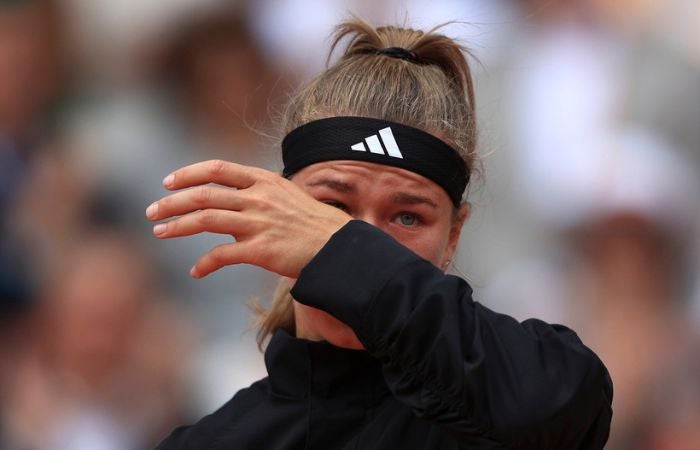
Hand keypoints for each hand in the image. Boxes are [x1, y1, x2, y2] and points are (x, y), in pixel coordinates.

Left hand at [146, 160, 350, 277]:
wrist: (340, 247)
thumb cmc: (316, 224)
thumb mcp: (288, 196)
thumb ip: (260, 195)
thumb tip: (233, 202)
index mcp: (264, 181)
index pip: (218, 169)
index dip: (189, 174)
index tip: (168, 182)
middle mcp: (258, 198)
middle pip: (204, 194)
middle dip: (172, 202)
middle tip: (152, 211)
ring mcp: (258, 223)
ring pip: (205, 219)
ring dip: (177, 225)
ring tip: (159, 232)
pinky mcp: (261, 250)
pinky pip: (222, 255)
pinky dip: (204, 263)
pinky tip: (195, 271)